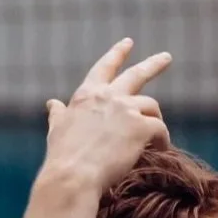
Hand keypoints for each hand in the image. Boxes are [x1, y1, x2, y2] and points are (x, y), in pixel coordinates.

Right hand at [45, 39, 171, 192]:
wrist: (74, 174)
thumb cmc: (63, 156)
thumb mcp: (57, 128)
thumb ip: (58, 113)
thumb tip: (51, 103)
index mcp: (87, 94)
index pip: (104, 68)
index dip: (117, 54)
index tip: (128, 43)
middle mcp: (108, 96)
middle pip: (136, 75)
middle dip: (153, 64)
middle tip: (166, 57)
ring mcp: (126, 109)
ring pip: (151, 106)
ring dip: (156, 119)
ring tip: (156, 137)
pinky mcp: (141, 127)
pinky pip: (160, 129)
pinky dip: (163, 140)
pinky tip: (161, 149)